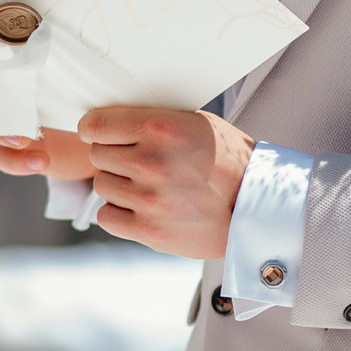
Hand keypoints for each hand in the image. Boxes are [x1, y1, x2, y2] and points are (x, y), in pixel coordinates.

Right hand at [0, 79, 95, 178]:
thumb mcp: (83, 81)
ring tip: (24, 140)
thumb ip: (69, 69)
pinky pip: (0, 158)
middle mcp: (7, 98)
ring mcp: (9, 127)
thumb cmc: (95, 100)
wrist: (105, 139)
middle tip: (1, 108)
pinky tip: (41, 161)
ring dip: (0, 134)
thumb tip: (67, 50)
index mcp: (19, 72)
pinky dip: (16, 162)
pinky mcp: (16, 153)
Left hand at [79, 106, 256, 259]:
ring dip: (119, 185)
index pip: (95, 125)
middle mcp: (151, 162)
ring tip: (148, 185)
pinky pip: (107, 216)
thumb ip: (152, 121)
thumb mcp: (195, 123)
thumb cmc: (228, 160)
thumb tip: (110, 120)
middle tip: (136, 161)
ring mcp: (149, 199)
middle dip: (113, 156)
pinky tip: (142, 207)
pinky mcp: (150, 230)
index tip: (97, 133)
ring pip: (102, 185)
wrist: (257, 206)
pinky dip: (120, 213)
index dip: (93, 128)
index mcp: (159, 129)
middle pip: (96, 155)